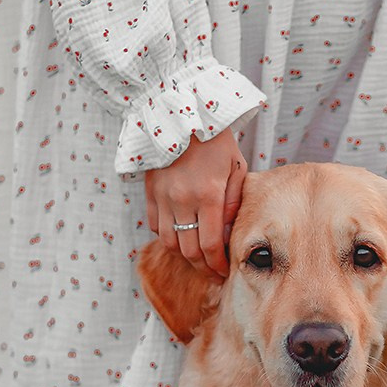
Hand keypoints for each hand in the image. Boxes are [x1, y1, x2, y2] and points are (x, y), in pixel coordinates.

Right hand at [145, 129, 247, 278]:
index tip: (224, 271)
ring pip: (169, 243)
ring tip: (196, 256)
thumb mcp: (236, 167)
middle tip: (212, 271)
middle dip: (203, 266)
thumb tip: (228, 232)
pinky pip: (155, 226)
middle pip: (189, 251)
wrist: (182, 115)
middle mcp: (183, 200)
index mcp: (209, 195)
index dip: (217, 264)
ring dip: (183, 255)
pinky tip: (180, 234)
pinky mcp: (150, 192)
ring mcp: (163, 197)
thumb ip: (233, 202)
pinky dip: (167, 235)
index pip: (211, 245)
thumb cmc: (215, 141)